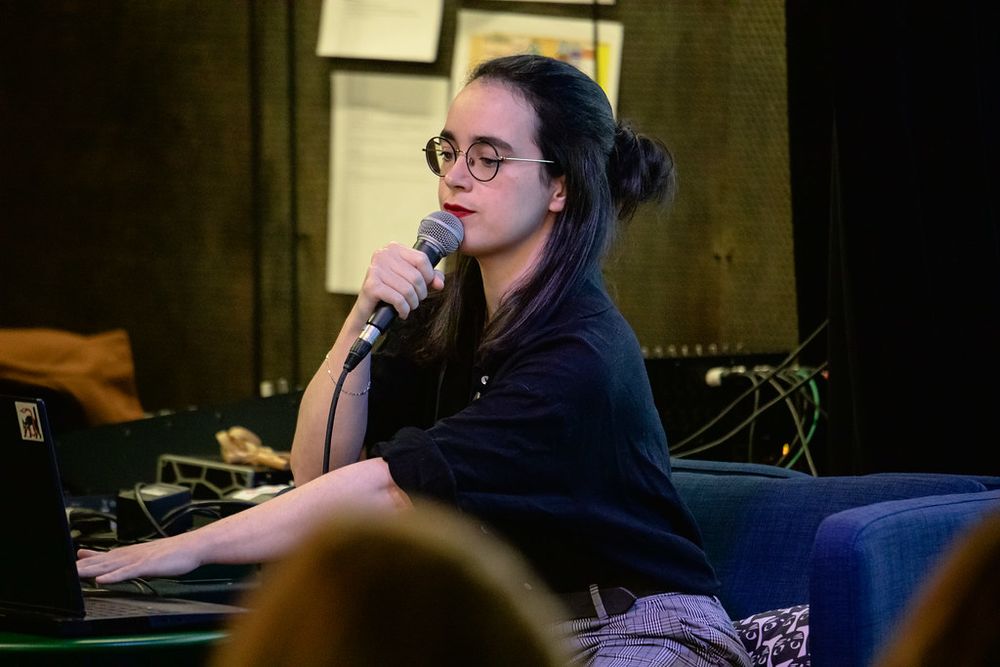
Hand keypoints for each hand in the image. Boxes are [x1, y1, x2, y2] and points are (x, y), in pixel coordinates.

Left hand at [76, 533, 202, 583]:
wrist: (194, 546)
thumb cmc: (176, 553)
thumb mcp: (150, 555)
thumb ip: (135, 559)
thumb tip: (125, 562)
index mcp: (131, 552)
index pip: (104, 555)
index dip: (87, 559)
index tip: (71, 560)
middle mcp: (131, 554)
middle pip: (102, 561)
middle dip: (82, 566)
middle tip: (65, 569)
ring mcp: (138, 559)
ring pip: (110, 565)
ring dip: (92, 570)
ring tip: (76, 574)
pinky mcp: (147, 566)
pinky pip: (128, 572)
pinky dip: (114, 576)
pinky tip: (103, 580)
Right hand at [358, 243, 444, 320]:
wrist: (366, 311)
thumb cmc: (389, 292)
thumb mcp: (411, 281)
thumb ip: (429, 278)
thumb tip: (439, 283)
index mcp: (394, 248)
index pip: (422, 259)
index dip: (429, 276)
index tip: (425, 286)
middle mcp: (382, 255)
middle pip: (416, 276)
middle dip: (420, 293)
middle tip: (414, 300)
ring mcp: (375, 270)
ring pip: (408, 289)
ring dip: (412, 303)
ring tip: (408, 307)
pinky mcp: (371, 286)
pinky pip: (398, 299)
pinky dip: (403, 309)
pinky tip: (401, 312)